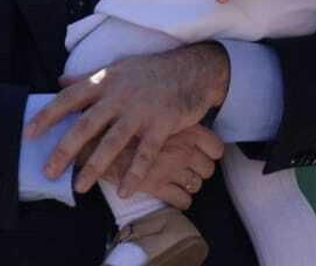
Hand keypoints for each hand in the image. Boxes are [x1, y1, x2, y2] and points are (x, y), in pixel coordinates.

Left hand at [25, 43, 228, 195]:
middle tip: (48, 172)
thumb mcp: (117, 68)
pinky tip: (124, 191)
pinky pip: (145, 154)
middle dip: (65, 150)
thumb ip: (87, 77)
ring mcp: (141, 110)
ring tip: (79, 187)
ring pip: (112, 142)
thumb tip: (59, 81)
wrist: (192, 69)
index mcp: (105, 81)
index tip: (28, 134)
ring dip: (94, 167)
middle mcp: (119, 95)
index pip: (69, 98)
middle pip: (86, 125)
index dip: (47, 116)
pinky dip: (134, 174)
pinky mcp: (162, 124)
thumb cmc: (150, 70)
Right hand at [108, 125, 223, 205]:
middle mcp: (183, 149)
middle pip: (208, 168)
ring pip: (196, 185)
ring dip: (190, 186)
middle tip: (189, 170)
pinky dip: (181, 200)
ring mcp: (172, 169)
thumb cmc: (127, 125)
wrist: (100, 140)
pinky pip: (182, 200)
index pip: (216, 147)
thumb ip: (173, 120)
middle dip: (199, 172)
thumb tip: (184, 122)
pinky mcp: (158, 186)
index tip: (203, 155)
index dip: (211, 154)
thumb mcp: (155, 115)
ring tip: (180, 183)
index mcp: (186, 130)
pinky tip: (175, 196)